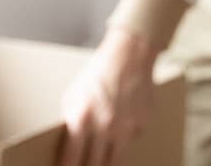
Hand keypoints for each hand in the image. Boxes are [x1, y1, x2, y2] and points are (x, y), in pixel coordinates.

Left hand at [58, 26, 158, 165]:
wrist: (129, 56)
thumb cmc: (97, 74)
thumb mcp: (72, 95)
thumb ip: (70, 120)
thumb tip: (68, 143)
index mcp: (82, 119)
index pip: (72, 159)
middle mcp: (105, 127)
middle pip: (95, 165)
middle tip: (85, 164)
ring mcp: (126, 127)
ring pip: (115, 160)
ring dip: (106, 161)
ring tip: (100, 159)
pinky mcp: (141, 124)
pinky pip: (130, 141)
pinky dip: (123, 140)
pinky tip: (120, 128)